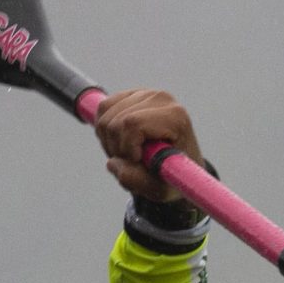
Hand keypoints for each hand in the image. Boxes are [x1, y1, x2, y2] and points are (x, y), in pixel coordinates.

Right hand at [93, 89, 204, 203]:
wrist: (180, 166)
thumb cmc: (172, 178)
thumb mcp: (157, 189)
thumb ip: (135, 180)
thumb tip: (113, 163)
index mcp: (175, 117)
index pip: (133, 124)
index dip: (127, 147)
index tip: (139, 161)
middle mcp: (162, 99)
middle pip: (116, 121)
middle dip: (116, 147)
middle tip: (129, 162)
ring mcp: (146, 93)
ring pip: (105, 114)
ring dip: (108, 140)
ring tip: (126, 153)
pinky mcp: (132, 94)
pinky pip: (103, 107)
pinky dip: (104, 129)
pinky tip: (119, 141)